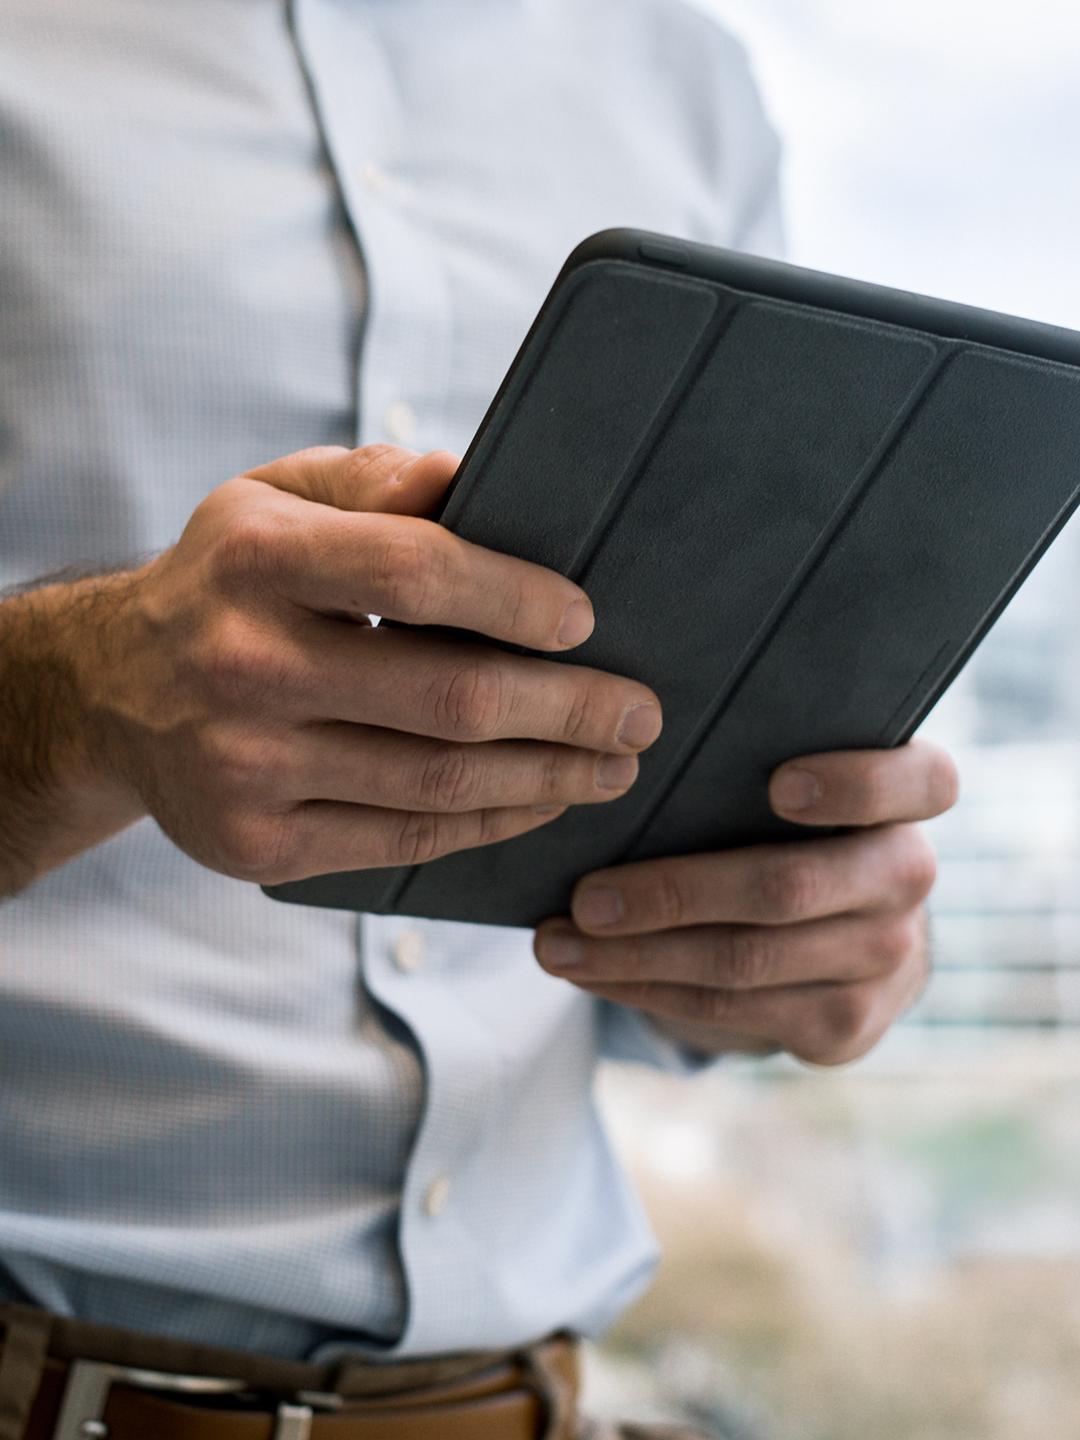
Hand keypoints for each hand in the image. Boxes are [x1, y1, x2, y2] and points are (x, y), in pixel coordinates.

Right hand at [75, 444, 660, 883]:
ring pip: (437, 782)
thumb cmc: (229, 582)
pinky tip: (541, 801)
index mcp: (256, 560)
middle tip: (641, 714)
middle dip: (569, 709)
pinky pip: (402, 839)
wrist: (111, 694)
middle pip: (447, 698)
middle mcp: (244, 666)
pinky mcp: (255, 846)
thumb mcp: (275, 499)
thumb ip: (371, 482)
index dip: (514, 598)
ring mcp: (245, 768)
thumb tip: (472, 479)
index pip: (412, 572)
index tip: (587, 621)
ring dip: (549, 777)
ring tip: (614, 765)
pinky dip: (489, 823)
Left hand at [533, 741, 957, 1064]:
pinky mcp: (845, 1026)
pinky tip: (591, 972)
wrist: (842, 931)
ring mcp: (884, 960)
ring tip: (556, 944)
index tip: (777, 785)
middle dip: (675, 894)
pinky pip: (730, 1009)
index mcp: (909, 798)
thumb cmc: (787, 825)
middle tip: (586, 897)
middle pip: (790, 888)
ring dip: (636, 957)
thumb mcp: (789, 780)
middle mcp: (908, 878)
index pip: (922, 783)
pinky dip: (646, 989)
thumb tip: (618, 748)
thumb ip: (747, 757)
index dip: (855, 786)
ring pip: (745, 961)